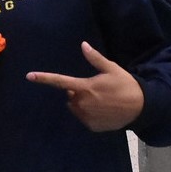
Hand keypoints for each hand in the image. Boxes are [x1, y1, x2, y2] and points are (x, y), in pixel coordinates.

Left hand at [26, 42, 143, 131]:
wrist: (141, 107)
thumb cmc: (125, 84)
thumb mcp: (111, 68)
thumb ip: (95, 59)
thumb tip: (83, 45)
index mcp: (85, 87)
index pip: (60, 82)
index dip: (44, 78)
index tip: (29, 76)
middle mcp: (82, 103)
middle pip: (70, 96)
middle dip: (78, 92)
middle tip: (96, 89)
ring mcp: (86, 116)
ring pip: (75, 107)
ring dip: (82, 103)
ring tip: (101, 100)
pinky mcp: (91, 126)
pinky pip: (83, 118)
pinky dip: (89, 114)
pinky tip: (103, 111)